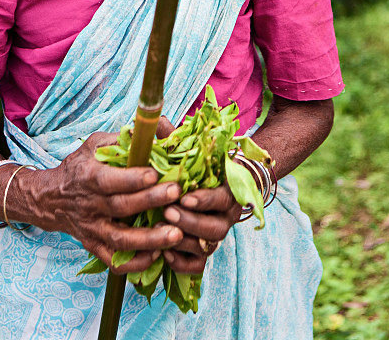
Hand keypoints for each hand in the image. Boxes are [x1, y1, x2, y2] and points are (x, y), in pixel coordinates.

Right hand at [37, 131, 182, 273]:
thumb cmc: (81, 166)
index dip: (132, 178)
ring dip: (149, 239)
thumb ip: (124, 137)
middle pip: (121, 207)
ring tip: (177, 235)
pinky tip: (157, 256)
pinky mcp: (95, 246)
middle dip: (150, 201)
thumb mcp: (95, 144)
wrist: (51, 198)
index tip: (156, 172)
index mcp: (89, 177)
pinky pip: (114, 261)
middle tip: (177, 194)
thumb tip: (158, 126)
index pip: (110, 180)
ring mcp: (93, 229)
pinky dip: (135, 263)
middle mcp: (90, 205)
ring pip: (120, 240)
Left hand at [153, 115, 242, 274]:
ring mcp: (215, 233)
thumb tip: (160, 123)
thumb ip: (176, 136)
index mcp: (228, 188)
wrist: (209, 184)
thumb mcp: (190, 147)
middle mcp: (226, 215)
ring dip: (184, 241)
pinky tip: (164, 254)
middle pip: (216, 228)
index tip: (184, 197)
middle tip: (168, 212)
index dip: (205, 199)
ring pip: (207, 247)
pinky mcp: (202, 250)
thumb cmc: (196, 162)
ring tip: (161, 231)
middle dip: (191, 222)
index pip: (223, 198)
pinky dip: (182, 263)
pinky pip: (197, 265)